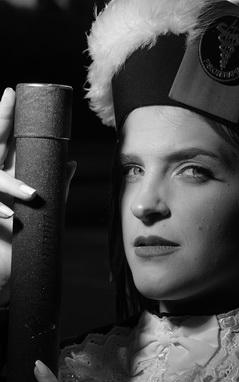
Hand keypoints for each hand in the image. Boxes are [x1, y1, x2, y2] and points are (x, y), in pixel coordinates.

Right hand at [0, 87, 75, 305]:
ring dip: (10, 184)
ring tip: (30, 195)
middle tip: (6, 99)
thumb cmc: (23, 237)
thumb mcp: (45, 211)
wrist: (5, 271)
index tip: (11, 93)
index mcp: (5, 175)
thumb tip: (72, 162)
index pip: (4, 142)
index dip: (5, 118)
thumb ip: (57, 187)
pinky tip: (11, 217)